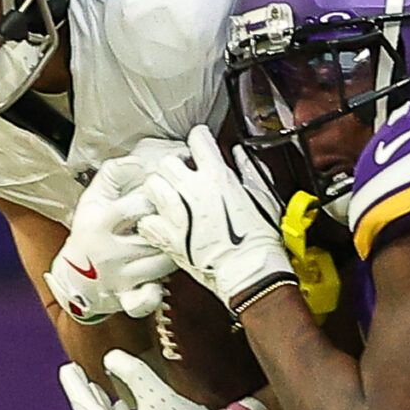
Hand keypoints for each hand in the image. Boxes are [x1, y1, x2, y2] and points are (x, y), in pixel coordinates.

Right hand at [47, 143, 182, 322]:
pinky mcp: (126, 298)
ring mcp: (119, 277)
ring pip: (162, 265)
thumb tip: (137, 161)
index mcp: (99, 222)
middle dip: (171, 227)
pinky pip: (145, 301)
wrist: (74, 277)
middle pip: (154, 236)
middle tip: (180, 221)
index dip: (157, 199)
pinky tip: (160, 282)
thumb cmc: (90, 231)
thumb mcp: (93, 200)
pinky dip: (155, 294)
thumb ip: (112, 175)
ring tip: (175, 244)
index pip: (137, 206)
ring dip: (173, 253)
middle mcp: (108, 251)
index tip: (166, 194)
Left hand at [132, 125, 294, 316]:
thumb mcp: (263, 196)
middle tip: (183, 177)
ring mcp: (177, 213)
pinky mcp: (168, 236)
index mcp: (217, 175)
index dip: (199, 139)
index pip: (198, 138)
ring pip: (151, 185)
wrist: (250, 272)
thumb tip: (239, 154)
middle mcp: (192, 189)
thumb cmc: (260, 238)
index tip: (199, 146)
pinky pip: (146, 220)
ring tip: (169, 198)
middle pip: (167, 161)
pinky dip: (150, 220)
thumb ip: (249, 170)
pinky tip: (162, 224)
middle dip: (174, 166)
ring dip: (158, 189)